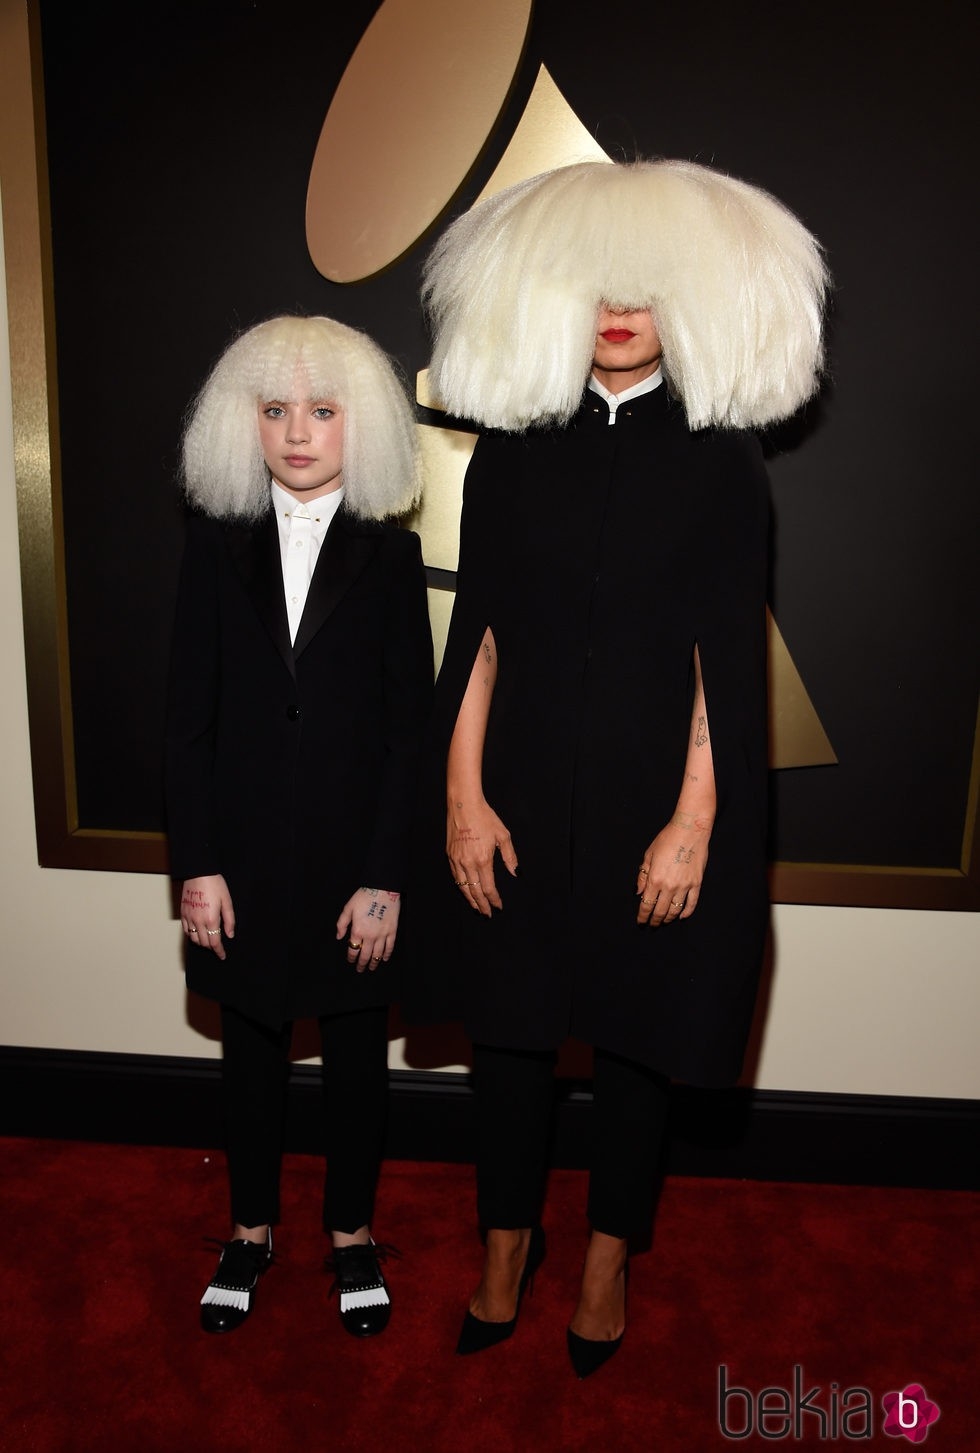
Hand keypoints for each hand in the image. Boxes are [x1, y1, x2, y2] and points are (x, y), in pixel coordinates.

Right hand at [180, 875, 234, 959]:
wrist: (198, 872)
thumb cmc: (215, 885)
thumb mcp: (227, 901)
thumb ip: (229, 920)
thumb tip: (230, 935)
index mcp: (211, 919)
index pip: (214, 943)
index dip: (219, 951)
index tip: (222, 956)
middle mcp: (198, 921)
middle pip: (204, 943)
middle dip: (211, 948)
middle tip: (218, 947)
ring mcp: (189, 918)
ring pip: (194, 939)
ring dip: (202, 943)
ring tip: (209, 941)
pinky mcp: (183, 913)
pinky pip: (186, 930)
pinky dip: (192, 935)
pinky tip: (198, 933)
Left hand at [336, 887, 400, 971]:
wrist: (383, 888)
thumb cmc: (364, 896)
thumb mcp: (348, 908)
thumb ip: (342, 923)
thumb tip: (339, 937)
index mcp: (357, 930)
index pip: (353, 949)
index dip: (351, 957)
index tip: (350, 961)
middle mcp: (370, 936)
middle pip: (365, 955)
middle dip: (361, 964)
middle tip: (360, 969)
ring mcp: (382, 934)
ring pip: (377, 953)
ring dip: (374, 962)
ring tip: (371, 968)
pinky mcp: (392, 931)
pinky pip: (390, 946)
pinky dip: (386, 954)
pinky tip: (384, 959)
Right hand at [446, 796, 517, 915]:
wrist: (463, 805)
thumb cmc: (485, 817)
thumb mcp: (503, 836)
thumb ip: (510, 857)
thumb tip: (516, 873)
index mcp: (483, 860)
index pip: (489, 888)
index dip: (494, 900)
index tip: (498, 907)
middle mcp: (468, 863)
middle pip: (475, 891)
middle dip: (482, 905)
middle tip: (487, 914)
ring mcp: (457, 860)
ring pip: (463, 886)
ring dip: (470, 899)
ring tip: (477, 907)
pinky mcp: (449, 855)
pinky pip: (455, 876)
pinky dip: (461, 886)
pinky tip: (466, 890)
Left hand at [635, 812, 711, 926]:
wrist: (690, 830)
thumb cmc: (667, 839)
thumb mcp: (648, 855)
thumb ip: (643, 876)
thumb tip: (639, 892)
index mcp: (655, 879)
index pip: (646, 904)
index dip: (642, 915)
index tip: (641, 921)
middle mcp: (669, 886)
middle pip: (660, 911)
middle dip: (654, 920)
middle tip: (651, 925)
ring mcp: (684, 886)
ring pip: (675, 910)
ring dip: (668, 918)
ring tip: (664, 921)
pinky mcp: (696, 883)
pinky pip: (692, 903)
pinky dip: (686, 912)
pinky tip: (681, 916)